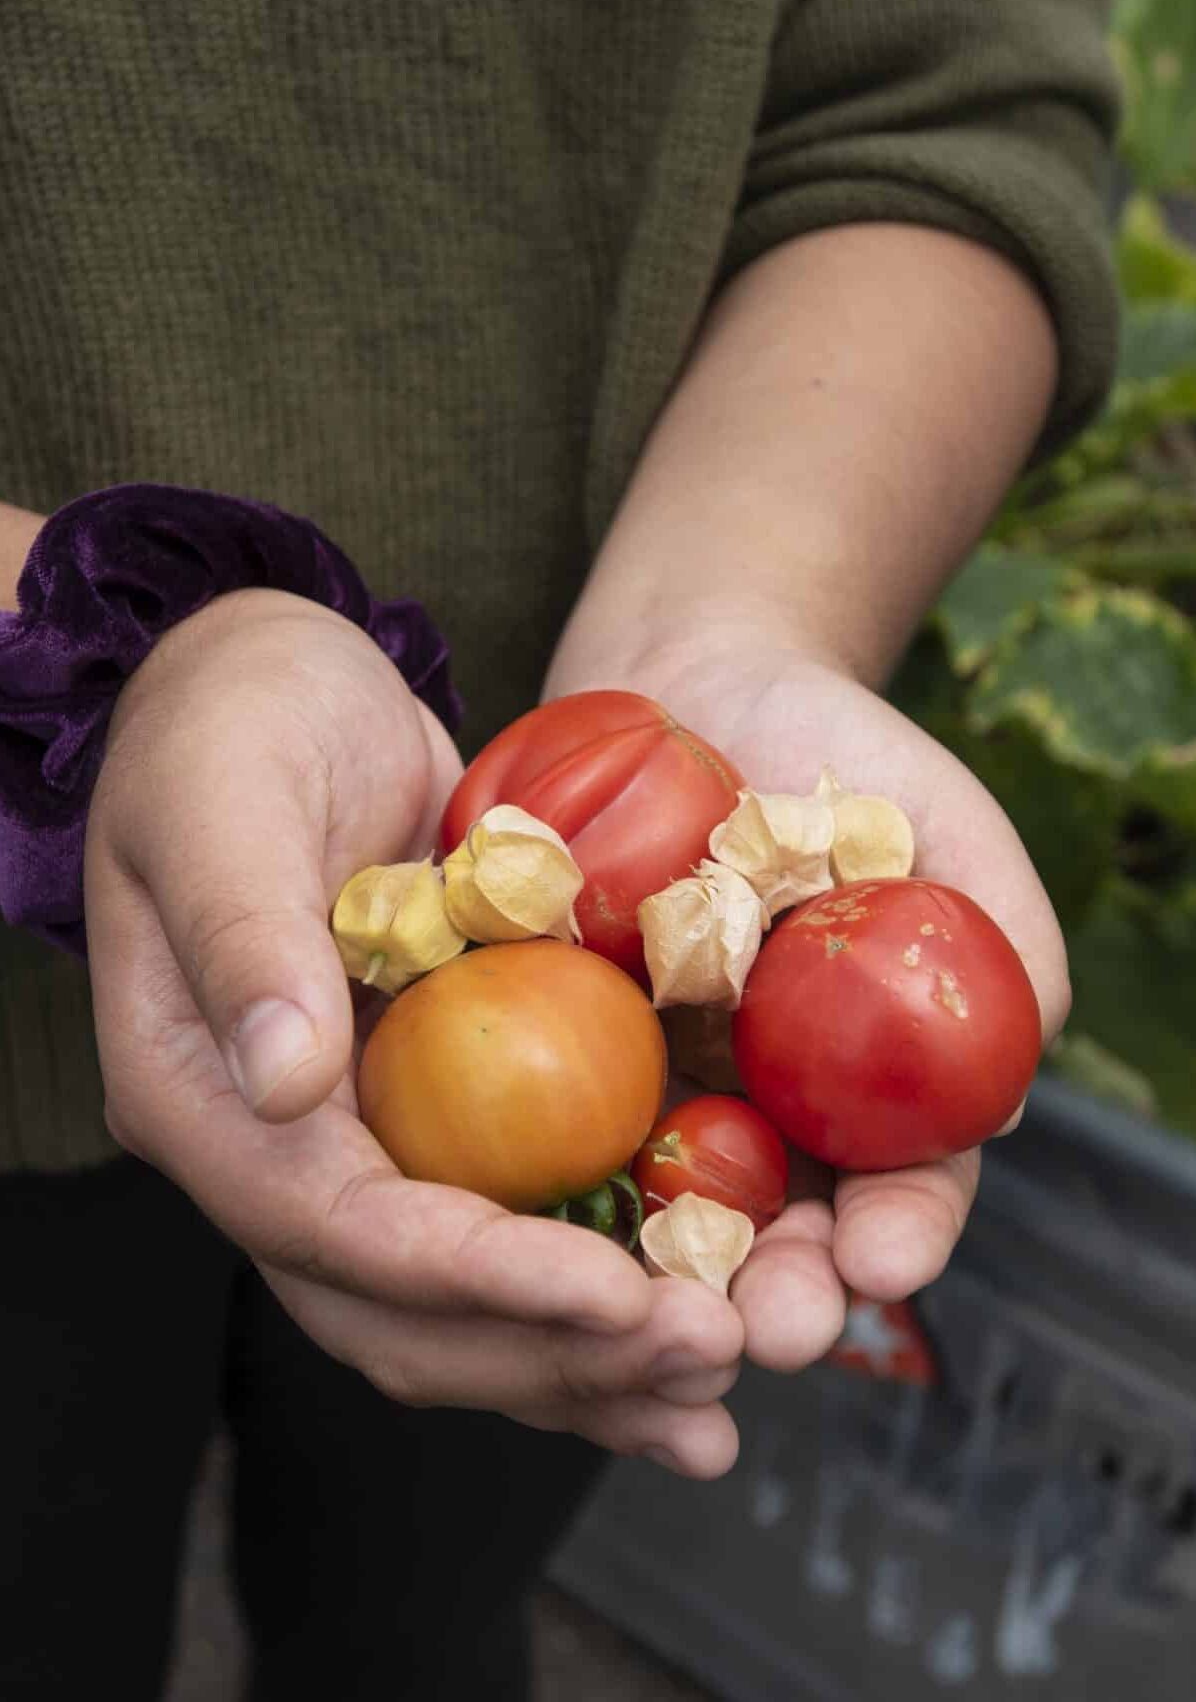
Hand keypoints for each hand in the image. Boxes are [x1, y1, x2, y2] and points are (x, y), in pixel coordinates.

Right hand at [85, 590, 741, 1476]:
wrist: (272, 685)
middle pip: (404, 1314)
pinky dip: (594, 1291)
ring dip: (587, 1362)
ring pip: (462, 1306)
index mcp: (200, 1097)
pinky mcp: (430, 1113)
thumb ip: (244, 938)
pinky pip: (511, 1231)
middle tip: (708, 1356)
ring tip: (715, 1395)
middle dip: (555, 1352)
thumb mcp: (225, 802)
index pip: (338, 1231)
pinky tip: (692, 1317)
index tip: (619, 1299)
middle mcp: (276, 1150)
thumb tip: (286, 1085)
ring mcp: (353, 1142)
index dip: (479, 1280)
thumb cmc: (236, 720)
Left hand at [555, 640, 1068, 1373]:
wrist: (691, 674)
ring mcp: (654, 1083)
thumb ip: (1001, 936)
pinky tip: (534, 1208)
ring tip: (651, 1307)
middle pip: (777, 1229)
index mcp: (869, 1080)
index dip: (899, 1233)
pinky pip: (548, 1122)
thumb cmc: (836, 745)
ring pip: (658, 1207)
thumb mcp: (944, 820)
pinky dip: (547, 1174)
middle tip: (763, 1325)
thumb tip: (1006, 1089)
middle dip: (777, 1289)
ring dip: (658, 1273)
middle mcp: (764, 1105)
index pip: (900, 1187)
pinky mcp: (555, 1049)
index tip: (882, 1260)